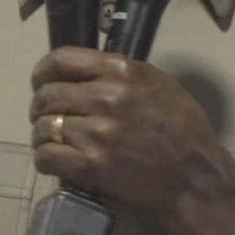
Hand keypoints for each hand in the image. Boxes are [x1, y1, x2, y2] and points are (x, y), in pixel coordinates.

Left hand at [29, 47, 234, 234]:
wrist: (194, 175)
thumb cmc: (182, 127)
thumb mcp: (158, 83)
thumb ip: (120, 74)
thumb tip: (84, 74)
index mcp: (121, 71)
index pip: (61, 60)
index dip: (43, 72)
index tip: (40, 82)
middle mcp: (106, 96)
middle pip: (48, 95)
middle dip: (40, 107)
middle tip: (46, 118)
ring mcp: (97, 132)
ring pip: (43, 127)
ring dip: (41, 135)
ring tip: (51, 142)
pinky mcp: (91, 165)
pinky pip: (47, 156)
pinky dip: (45, 158)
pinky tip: (54, 160)